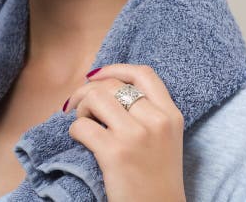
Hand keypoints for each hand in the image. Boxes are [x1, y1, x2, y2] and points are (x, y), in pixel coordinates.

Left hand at [65, 64, 185, 201]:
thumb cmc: (156, 178)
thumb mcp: (165, 138)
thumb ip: (147, 112)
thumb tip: (106, 87)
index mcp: (171, 115)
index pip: (143, 74)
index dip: (115, 69)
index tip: (96, 75)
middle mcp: (156, 121)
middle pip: (112, 85)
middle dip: (87, 91)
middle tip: (77, 107)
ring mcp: (136, 136)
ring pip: (95, 98)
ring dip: (81, 109)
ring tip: (84, 125)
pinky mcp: (115, 153)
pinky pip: (82, 126)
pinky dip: (75, 131)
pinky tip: (81, 141)